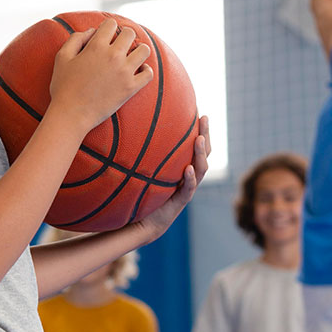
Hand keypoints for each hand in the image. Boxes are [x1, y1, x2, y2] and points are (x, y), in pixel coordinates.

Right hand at [48, 18, 152, 130]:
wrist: (71, 115)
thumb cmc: (63, 87)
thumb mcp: (61, 57)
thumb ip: (76, 39)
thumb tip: (92, 31)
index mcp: (96, 47)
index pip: (111, 24)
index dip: (107, 27)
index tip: (104, 36)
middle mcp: (113, 56)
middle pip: (130, 33)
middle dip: (124, 36)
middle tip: (118, 45)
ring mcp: (124, 72)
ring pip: (144, 50)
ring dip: (138, 50)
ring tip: (130, 56)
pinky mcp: (131, 88)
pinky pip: (149, 74)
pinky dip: (145, 70)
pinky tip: (137, 71)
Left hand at [136, 115, 210, 239]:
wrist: (142, 221)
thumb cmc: (140, 192)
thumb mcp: (141, 168)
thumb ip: (140, 152)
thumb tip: (126, 125)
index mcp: (182, 166)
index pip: (195, 145)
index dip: (200, 129)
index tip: (198, 110)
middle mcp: (188, 175)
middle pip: (204, 153)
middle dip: (205, 135)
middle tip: (204, 118)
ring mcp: (186, 188)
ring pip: (201, 168)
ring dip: (200, 153)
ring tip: (199, 139)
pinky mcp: (181, 201)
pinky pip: (188, 188)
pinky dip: (190, 178)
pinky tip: (188, 169)